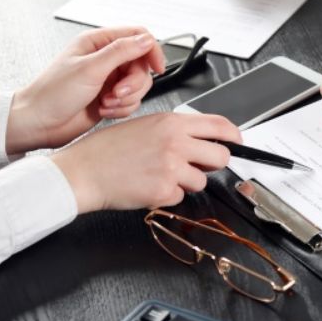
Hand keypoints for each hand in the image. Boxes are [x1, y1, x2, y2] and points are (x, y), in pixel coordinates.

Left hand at [6, 27, 164, 153]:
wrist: (40, 123)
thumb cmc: (53, 93)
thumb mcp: (90, 68)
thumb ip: (121, 51)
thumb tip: (146, 40)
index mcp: (99, 43)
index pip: (138, 36)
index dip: (151, 50)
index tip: (158, 67)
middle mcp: (106, 59)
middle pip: (142, 65)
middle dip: (133, 83)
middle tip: (117, 92)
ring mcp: (110, 79)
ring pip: (139, 86)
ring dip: (127, 98)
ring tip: (107, 102)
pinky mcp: (111, 97)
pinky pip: (132, 102)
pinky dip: (122, 109)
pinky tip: (104, 110)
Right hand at [51, 113, 241, 212]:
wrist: (83, 171)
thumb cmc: (108, 149)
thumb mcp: (146, 126)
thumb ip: (177, 130)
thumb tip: (203, 138)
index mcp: (172, 123)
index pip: (219, 125)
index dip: (234, 136)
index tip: (238, 142)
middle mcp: (176, 143)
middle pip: (221, 156)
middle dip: (213, 164)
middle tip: (199, 165)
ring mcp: (171, 168)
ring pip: (202, 181)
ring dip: (187, 182)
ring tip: (160, 175)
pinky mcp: (164, 191)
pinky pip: (181, 197)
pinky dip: (168, 195)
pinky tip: (149, 186)